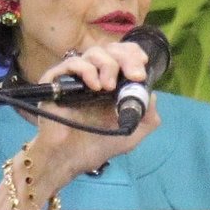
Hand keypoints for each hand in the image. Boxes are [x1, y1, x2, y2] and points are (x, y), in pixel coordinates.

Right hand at [26, 41, 159, 196]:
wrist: (70, 159)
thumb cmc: (98, 146)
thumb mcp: (132, 134)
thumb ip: (148, 116)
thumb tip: (152, 94)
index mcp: (113, 83)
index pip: (123, 55)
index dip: (133, 53)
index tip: (142, 63)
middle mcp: (95, 76)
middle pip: (111, 50)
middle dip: (126, 58)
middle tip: (134, 75)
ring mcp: (75, 77)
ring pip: (93, 53)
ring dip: (107, 65)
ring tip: (108, 87)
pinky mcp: (56, 81)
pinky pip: (71, 63)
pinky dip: (86, 70)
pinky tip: (94, 85)